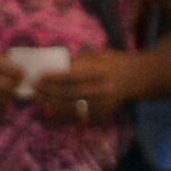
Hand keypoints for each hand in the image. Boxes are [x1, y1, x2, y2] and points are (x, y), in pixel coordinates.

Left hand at [28, 49, 149, 120]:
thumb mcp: (98, 54)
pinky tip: (49, 107)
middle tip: (34, 88)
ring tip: (38, 98)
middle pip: (69, 94)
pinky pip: (77, 116)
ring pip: (71, 107)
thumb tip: (54, 67)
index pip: (73, 76)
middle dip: (48, 92)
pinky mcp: (101, 115)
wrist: (136, 79)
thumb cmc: (114, 62)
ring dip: (51, 104)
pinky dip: (61, 112)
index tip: (39, 76)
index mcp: (101, 72)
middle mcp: (103, 90)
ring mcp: (103, 105)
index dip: (53, 78)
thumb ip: (78, 61)